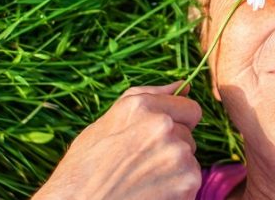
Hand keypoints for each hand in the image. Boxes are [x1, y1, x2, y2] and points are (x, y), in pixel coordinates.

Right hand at [32, 80, 202, 199]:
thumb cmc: (83, 170)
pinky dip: (177, 190)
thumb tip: (184, 86)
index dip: (179, 123)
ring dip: (174, 169)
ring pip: (190, 159)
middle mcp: (163, 126)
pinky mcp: (188, 181)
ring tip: (142, 181)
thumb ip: (147, 98)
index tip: (161, 139)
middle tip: (140, 165)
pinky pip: (191, 182)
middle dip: (172, 148)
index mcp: (142, 107)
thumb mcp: (104, 125)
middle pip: (189, 136)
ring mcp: (178, 154)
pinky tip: (151, 194)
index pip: (190, 109)